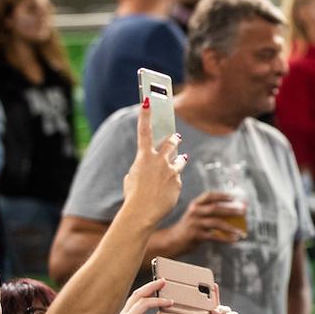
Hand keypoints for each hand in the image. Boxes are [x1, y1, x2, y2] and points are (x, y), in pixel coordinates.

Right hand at [122, 101, 186, 225]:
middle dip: (174, 139)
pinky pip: (177, 180)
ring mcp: (170, 170)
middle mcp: (159, 160)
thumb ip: (142, 169)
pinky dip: (173, 184)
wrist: (142, 212)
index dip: (145, 115)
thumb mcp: (132, 179)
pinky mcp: (178, 182)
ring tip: (182, 157)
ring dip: (180, 159)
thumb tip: (150, 169)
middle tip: (177, 136)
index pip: (144, 131)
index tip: (148, 101)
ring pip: (180, 160)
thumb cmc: (133, 196)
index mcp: (143, 157)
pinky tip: (167, 192)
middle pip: (171, 143)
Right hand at [166, 191, 246, 253]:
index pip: (209, 196)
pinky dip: (225, 239)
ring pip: (216, 223)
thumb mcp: (197, 216)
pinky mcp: (195, 235)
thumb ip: (211, 213)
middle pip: (215, 208)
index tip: (233, 197)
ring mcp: (194, 223)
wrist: (172, 240)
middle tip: (243, 212)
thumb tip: (235, 213)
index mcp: (195, 205)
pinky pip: (214, 237)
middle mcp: (194, 212)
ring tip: (240, 231)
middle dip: (231, 210)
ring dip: (230, 227)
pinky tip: (233, 240)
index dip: (222, 195)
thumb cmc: (189, 227)